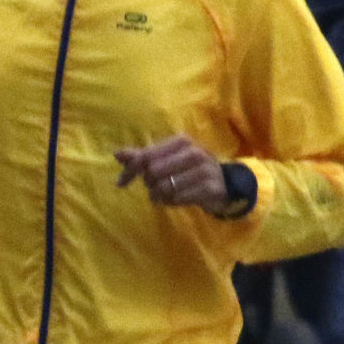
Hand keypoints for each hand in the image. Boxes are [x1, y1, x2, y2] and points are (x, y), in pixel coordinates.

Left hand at [115, 135, 230, 213]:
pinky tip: (174, 199)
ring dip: (158, 195)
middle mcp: (194, 152)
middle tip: (154, 186)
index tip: (120, 183)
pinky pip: (177, 199)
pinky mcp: (210, 188)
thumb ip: (143, 156)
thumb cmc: (190, 169)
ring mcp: (204, 170)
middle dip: (149, 183)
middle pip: (153, 172)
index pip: (146, 155)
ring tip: (163, 194)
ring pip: (164, 187)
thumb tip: (117, 154)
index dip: (130, 170)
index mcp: (181, 141)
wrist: (225, 183)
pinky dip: (170, 202)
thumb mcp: (168, 159)